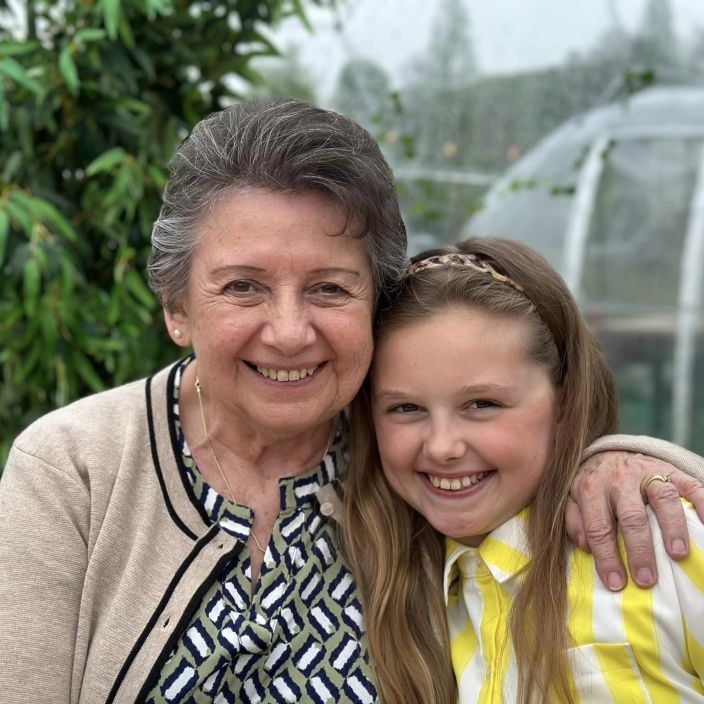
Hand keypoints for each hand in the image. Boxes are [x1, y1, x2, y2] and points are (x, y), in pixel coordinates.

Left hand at [566, 451, 703, 590]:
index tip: (616, 583)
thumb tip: (585, 546)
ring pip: (663, 498)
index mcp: (592, 488)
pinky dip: (702, 502)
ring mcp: (647, 472)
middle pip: (632, 516)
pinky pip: (690, 485)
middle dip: (639, 550)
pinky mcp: (670, 469)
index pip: (598, 527)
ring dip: (672, 528)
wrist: (608, 452)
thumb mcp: (574, 500)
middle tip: (646, 580)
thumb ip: (575, 521)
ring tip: (678, 556)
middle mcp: (619, 478)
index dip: (606, 556)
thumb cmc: (593, 486)